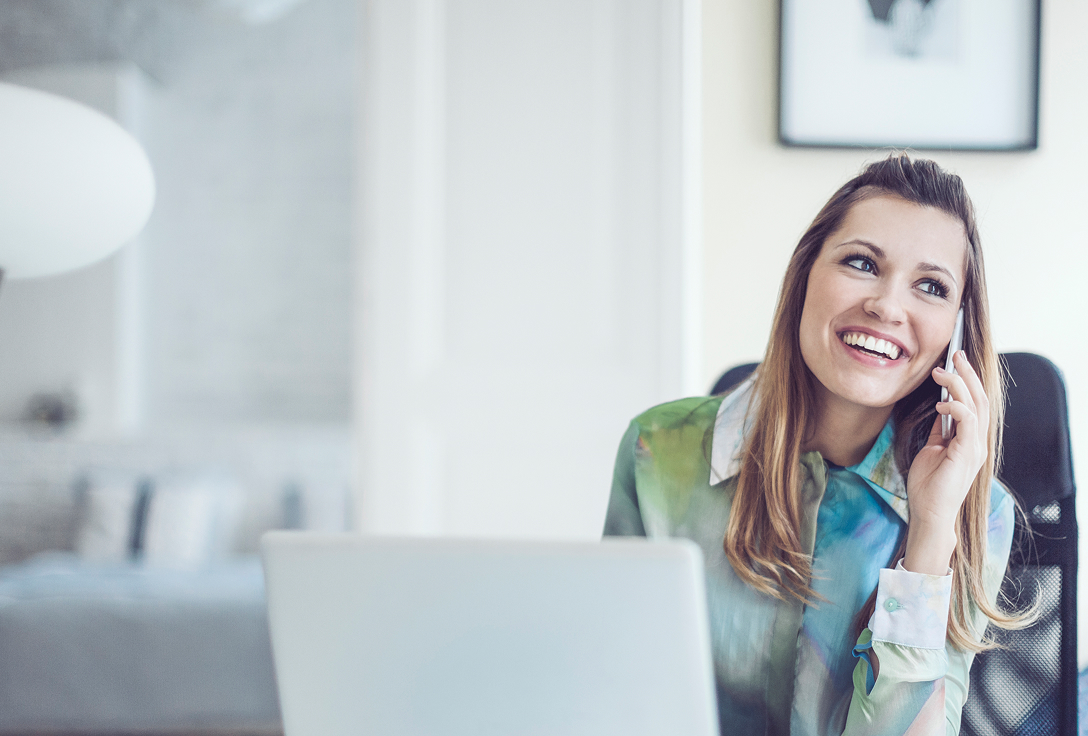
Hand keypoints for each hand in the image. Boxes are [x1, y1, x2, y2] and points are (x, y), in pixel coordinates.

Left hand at [902, 350, 988, 574]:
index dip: (968, 381)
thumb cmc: (929, 485)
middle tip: (955, 354)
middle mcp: (977, 442)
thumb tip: (939, 411)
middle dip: (968, 374)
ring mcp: (975, 447)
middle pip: (980, 399)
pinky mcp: (966, 453)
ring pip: (976, 406)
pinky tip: (941, 404)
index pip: (975, 403)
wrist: (929, 512)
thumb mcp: (932, 449)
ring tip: (943, 372)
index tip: (955, 362)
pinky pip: (968, 422)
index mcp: (970, 440)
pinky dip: (956, 408)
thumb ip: (940, 431)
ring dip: (960, 385)